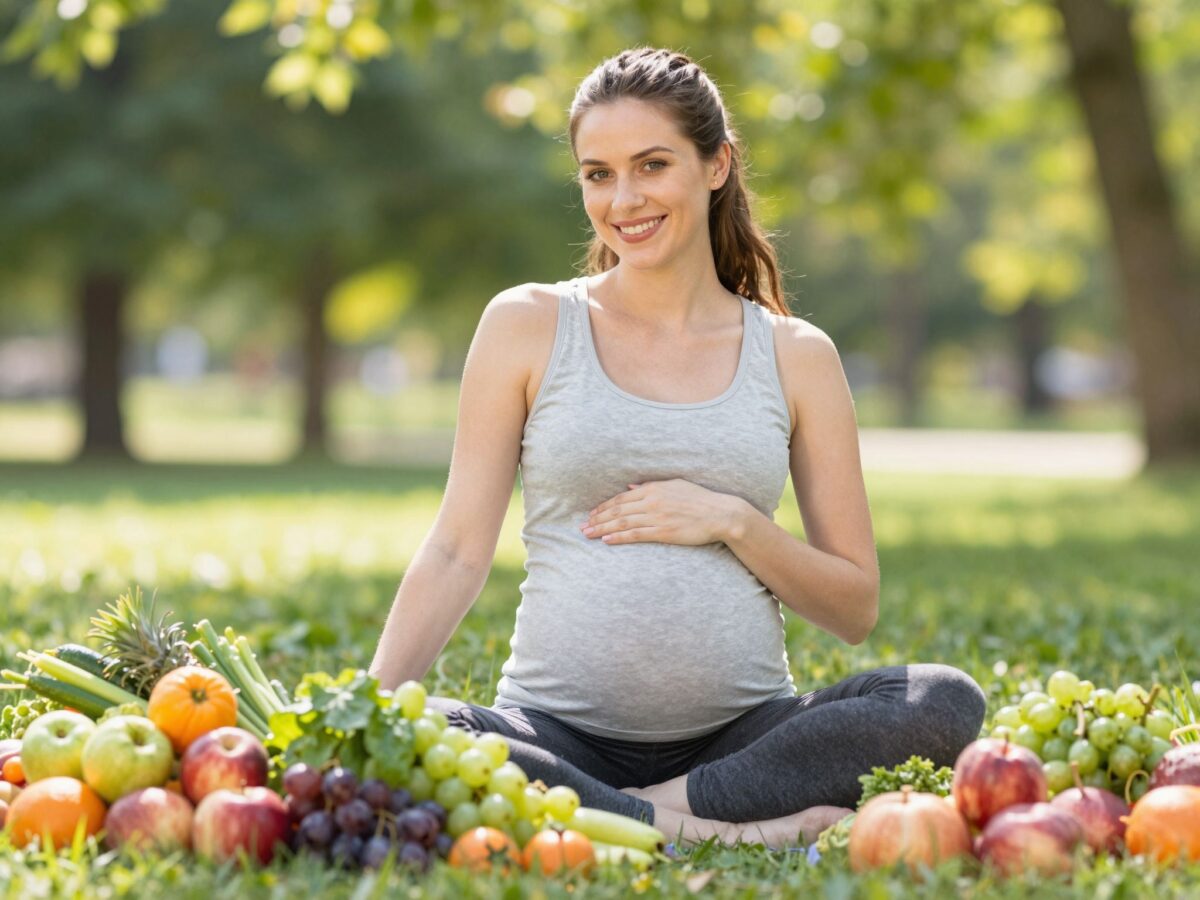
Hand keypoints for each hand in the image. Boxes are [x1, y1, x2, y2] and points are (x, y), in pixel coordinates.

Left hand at [580, 478, 743, 546]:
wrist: (720, 514)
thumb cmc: (699, 499)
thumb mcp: (675, 484)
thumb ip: (651, 485)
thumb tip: (631, 486)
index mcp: (654, 489)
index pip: (622, 497)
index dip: (604, 506)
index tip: (592, 514)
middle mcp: (652, 502)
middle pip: (618, 510)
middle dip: (597, 518)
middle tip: (582, 527)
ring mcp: (657, 517)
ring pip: (623, 522)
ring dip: (602, 528)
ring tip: (588, 534)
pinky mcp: (663, 533)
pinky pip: (636, 535)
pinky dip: (619, 537)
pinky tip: (607, 540)